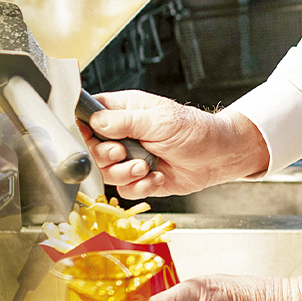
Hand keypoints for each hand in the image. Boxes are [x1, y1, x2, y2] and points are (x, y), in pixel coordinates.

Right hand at [81, 90, 268, 196]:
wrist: (219, 156)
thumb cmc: (195, 130)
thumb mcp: (159, 121)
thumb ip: (125, 121)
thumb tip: (96, 121)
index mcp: (122, 110)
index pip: (87, 116)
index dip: (82, 129)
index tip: (88, 138)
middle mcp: (122, 134)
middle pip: (90, 149)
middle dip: (105, 156)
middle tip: (123, 153)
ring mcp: (129, 157)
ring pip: (105, 172)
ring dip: (125, 173)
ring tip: (146, 166)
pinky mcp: (139, 178)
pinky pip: (124, 190)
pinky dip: (140, 187)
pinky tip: (157, 176)